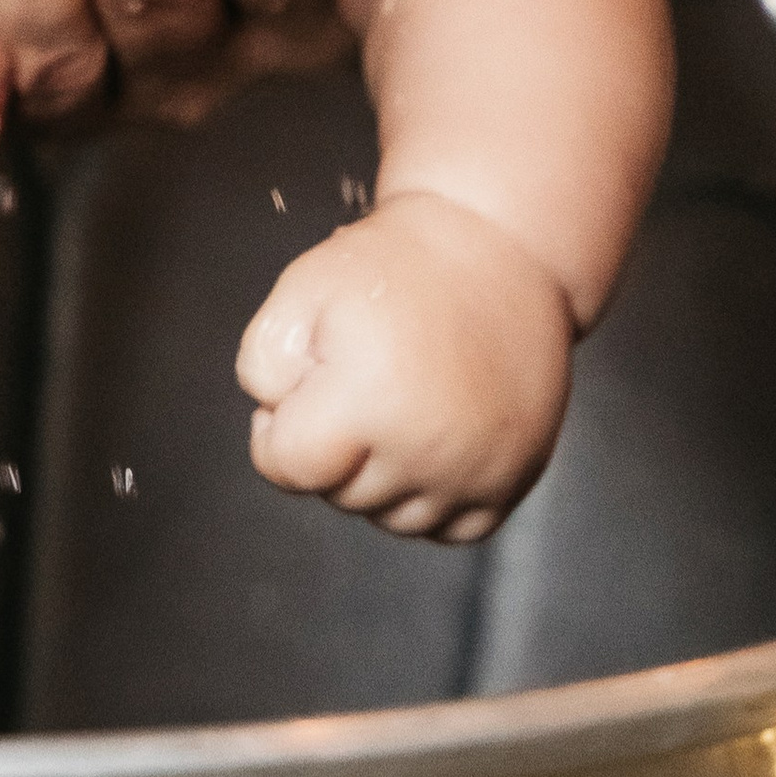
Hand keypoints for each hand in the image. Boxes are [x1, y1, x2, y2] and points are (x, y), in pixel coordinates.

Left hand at [235, 190, 572, 541]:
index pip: (287, 467)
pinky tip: (433, 434)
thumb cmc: (397, 265)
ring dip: (380, 473)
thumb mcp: (303, 287)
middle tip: (359, 376)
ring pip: (392, 518)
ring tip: (400, 398)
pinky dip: (432, 494)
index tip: (303, 386)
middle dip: (332, 445)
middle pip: (339, 494)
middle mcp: (429, 450)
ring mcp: (478, 471)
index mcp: (370, 399)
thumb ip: (262, 361)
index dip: (276, 427)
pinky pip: (448, 527)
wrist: (498, 249)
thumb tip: (274, 418)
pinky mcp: (513, 480)